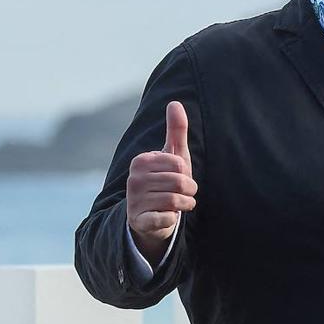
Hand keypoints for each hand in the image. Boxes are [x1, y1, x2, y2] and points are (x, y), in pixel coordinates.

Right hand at [127, 101, 197, 262]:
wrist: (151, 217)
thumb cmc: (166, 182)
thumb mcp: (174, 155)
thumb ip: (176, 130)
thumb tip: (175, 102)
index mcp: (141, 161)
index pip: (179, 165)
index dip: (186, 173)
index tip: (179, 177)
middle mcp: (133, 179)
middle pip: (179, 182)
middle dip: (189, 190)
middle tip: (183, 193)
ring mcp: (133, 200)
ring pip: (175, 200)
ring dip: (185, 204)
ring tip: (179, 204)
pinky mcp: (138, 220)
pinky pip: (166, 218)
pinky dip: (172, 219)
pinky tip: (167, 217)